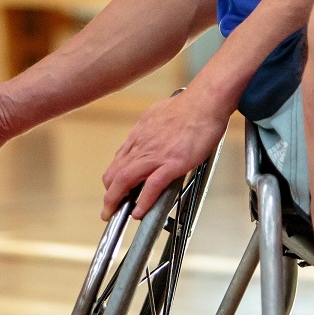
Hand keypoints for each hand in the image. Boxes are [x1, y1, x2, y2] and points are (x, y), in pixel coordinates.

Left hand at [100, 88, 229, 220]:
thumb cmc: (190, 106)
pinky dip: (143, 201)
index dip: (112, 178)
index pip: (119, 160)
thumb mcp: (159, 114)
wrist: (205, 101)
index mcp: (140, 134)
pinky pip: (152, 186)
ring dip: (115, 200)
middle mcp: (143, 145)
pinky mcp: (173, 162)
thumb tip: (152, 133)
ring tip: (112, 213)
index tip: (112, 188)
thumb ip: (152, 128)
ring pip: (125, 179)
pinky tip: (139, 212)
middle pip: (115, 172)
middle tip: (108, 207)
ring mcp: (156, 154)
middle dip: (109, 193)